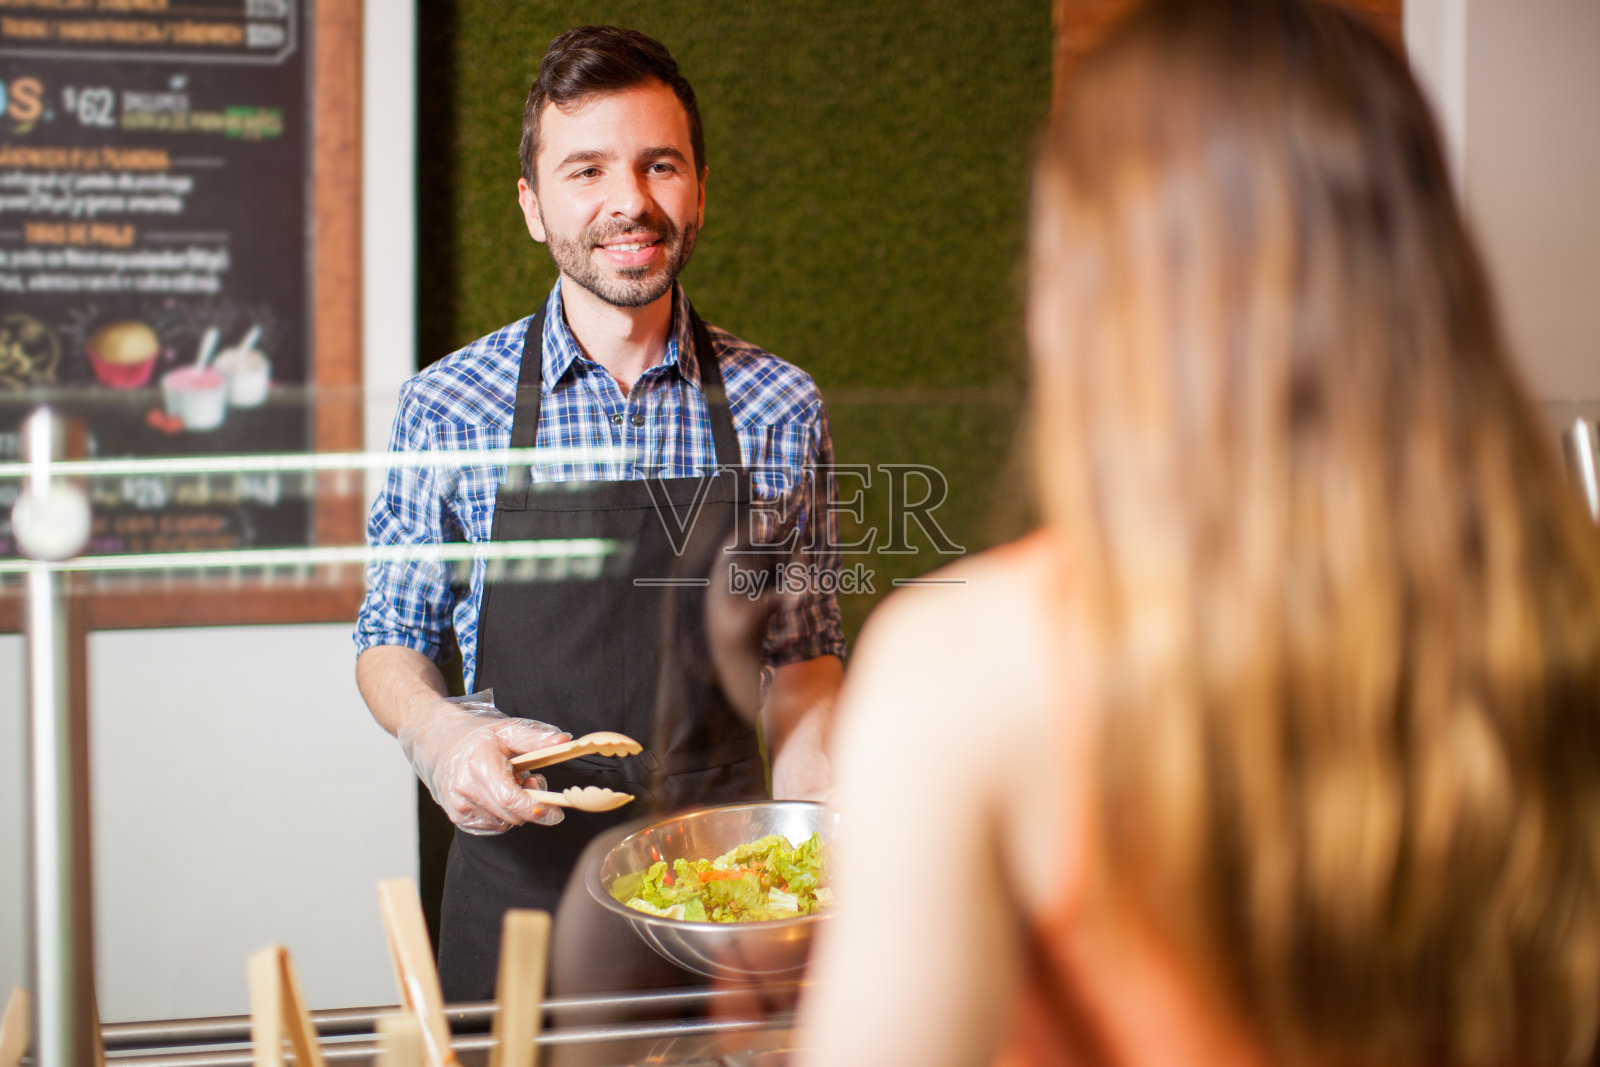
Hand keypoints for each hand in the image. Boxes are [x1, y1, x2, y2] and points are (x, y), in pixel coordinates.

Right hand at [398, 699, 569, 834]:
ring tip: (507, 783)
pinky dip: (502, 813)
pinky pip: (492, 825)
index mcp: (478, 765)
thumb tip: (564, 741)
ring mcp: (458, 806)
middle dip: (530, 804)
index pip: (510, 799)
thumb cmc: (476, 737)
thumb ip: (535, 738)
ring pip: (504, 822)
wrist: (437, 743)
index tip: (556, 813)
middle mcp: (464, 789)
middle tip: (529, 781)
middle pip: (511, 814)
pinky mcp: (457, 817)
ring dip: (515, 808)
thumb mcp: (507, 730)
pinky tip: (496, 794)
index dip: (536, 809)